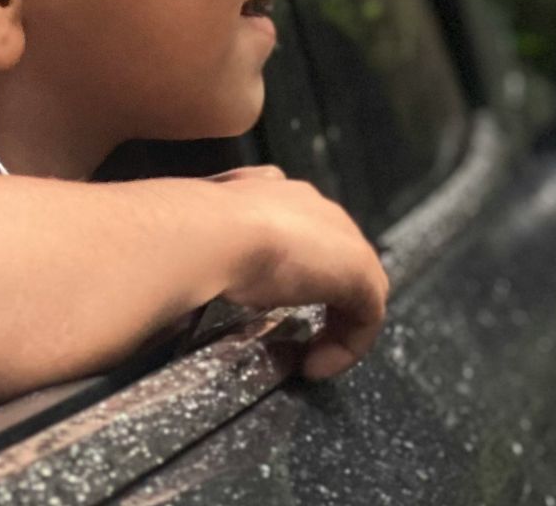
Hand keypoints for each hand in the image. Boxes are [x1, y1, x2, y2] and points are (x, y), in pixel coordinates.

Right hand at [204, 166, 387, 379]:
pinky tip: (314, 364)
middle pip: (330, 255)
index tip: (261, 296)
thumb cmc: (193, 234)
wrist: (214, 232)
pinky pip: (367, 316)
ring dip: (334, 326)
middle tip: (290, 333)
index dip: (284, 264)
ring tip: (307, 356)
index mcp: (270, 190)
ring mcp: (340, 236)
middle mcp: (310, 205)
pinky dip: (346, 347)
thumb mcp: (194, 240)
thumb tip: (188, 272)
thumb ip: (202, 247)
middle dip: (317, 294)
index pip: (292, 225)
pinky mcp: (359, 272)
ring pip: (354, 287)